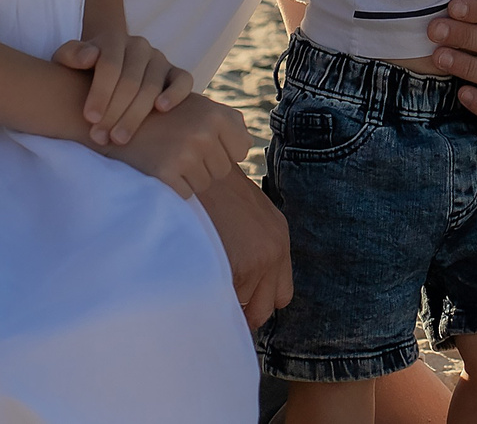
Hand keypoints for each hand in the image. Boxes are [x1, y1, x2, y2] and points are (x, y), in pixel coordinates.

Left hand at [51, 34, 190, 145]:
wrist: (106, 71)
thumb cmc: (83, 71)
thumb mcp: (67, 60)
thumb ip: (70, 55)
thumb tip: (89, 57)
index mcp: (114, 39)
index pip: (109, 65)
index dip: (100, 93)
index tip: (90, 119)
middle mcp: (139, 45)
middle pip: (130, 80)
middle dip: (114, 111)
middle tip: (101, 137)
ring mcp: (160, 59)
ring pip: (152, 85)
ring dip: (135, 114)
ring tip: (119, 138)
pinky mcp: (176, 73)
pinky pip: (184, 80)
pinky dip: (175, 93)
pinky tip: (161, 109)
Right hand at [99, 92, 249, 200]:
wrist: (112, 118)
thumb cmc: (159, 115)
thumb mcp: (196, 106)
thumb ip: (226, 122)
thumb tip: (250, 145)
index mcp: (216, 114)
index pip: (242, 149)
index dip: (223, 150)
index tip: (202, 143)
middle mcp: (204, 132)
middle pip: (222, 170)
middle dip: (204, 165)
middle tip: (177, 148)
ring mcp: (186, 153)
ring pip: (204, 184)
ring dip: (188, 177)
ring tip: (167, 156)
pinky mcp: (166, 172)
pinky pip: (185, 194)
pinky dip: (173, 187)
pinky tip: (158, 168)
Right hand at [200, 166, 293, 328]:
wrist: (198, 163)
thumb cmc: (211, 186)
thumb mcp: (247, 211)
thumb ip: (254, 243)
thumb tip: (242, 279)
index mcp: (279, 239)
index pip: (281, 295)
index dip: (257, 301)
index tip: (236, 302)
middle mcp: (274, 252)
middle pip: (265, 310)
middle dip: (242, 313)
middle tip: (217, 305)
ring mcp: (258, 262)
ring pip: (241, 308)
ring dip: (223, 304)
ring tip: (201, 290)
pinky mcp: (238, 266)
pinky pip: (225, 301)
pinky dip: (210, 298)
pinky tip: (195, 284)